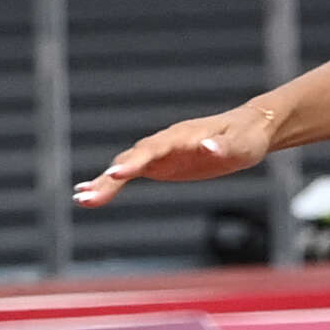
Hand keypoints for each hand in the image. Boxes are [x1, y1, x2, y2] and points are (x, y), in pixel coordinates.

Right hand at [76, 104, 278, 206]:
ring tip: (81, 199)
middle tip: (86, 196)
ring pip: (126, 166)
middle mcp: (165, 142)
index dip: (135, 161)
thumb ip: (222, 146)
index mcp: (183, 136)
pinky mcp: (160, 165)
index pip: (154, 148)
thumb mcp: (241, 144)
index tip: (116, 174)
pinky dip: (110, 184)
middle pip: (132, 158)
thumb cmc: (247, 137)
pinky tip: (90, 195)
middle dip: (109, 178)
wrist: (247, 130)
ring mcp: (160, 153)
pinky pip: (131, 174)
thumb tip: (206, 146)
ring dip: (103, 183)